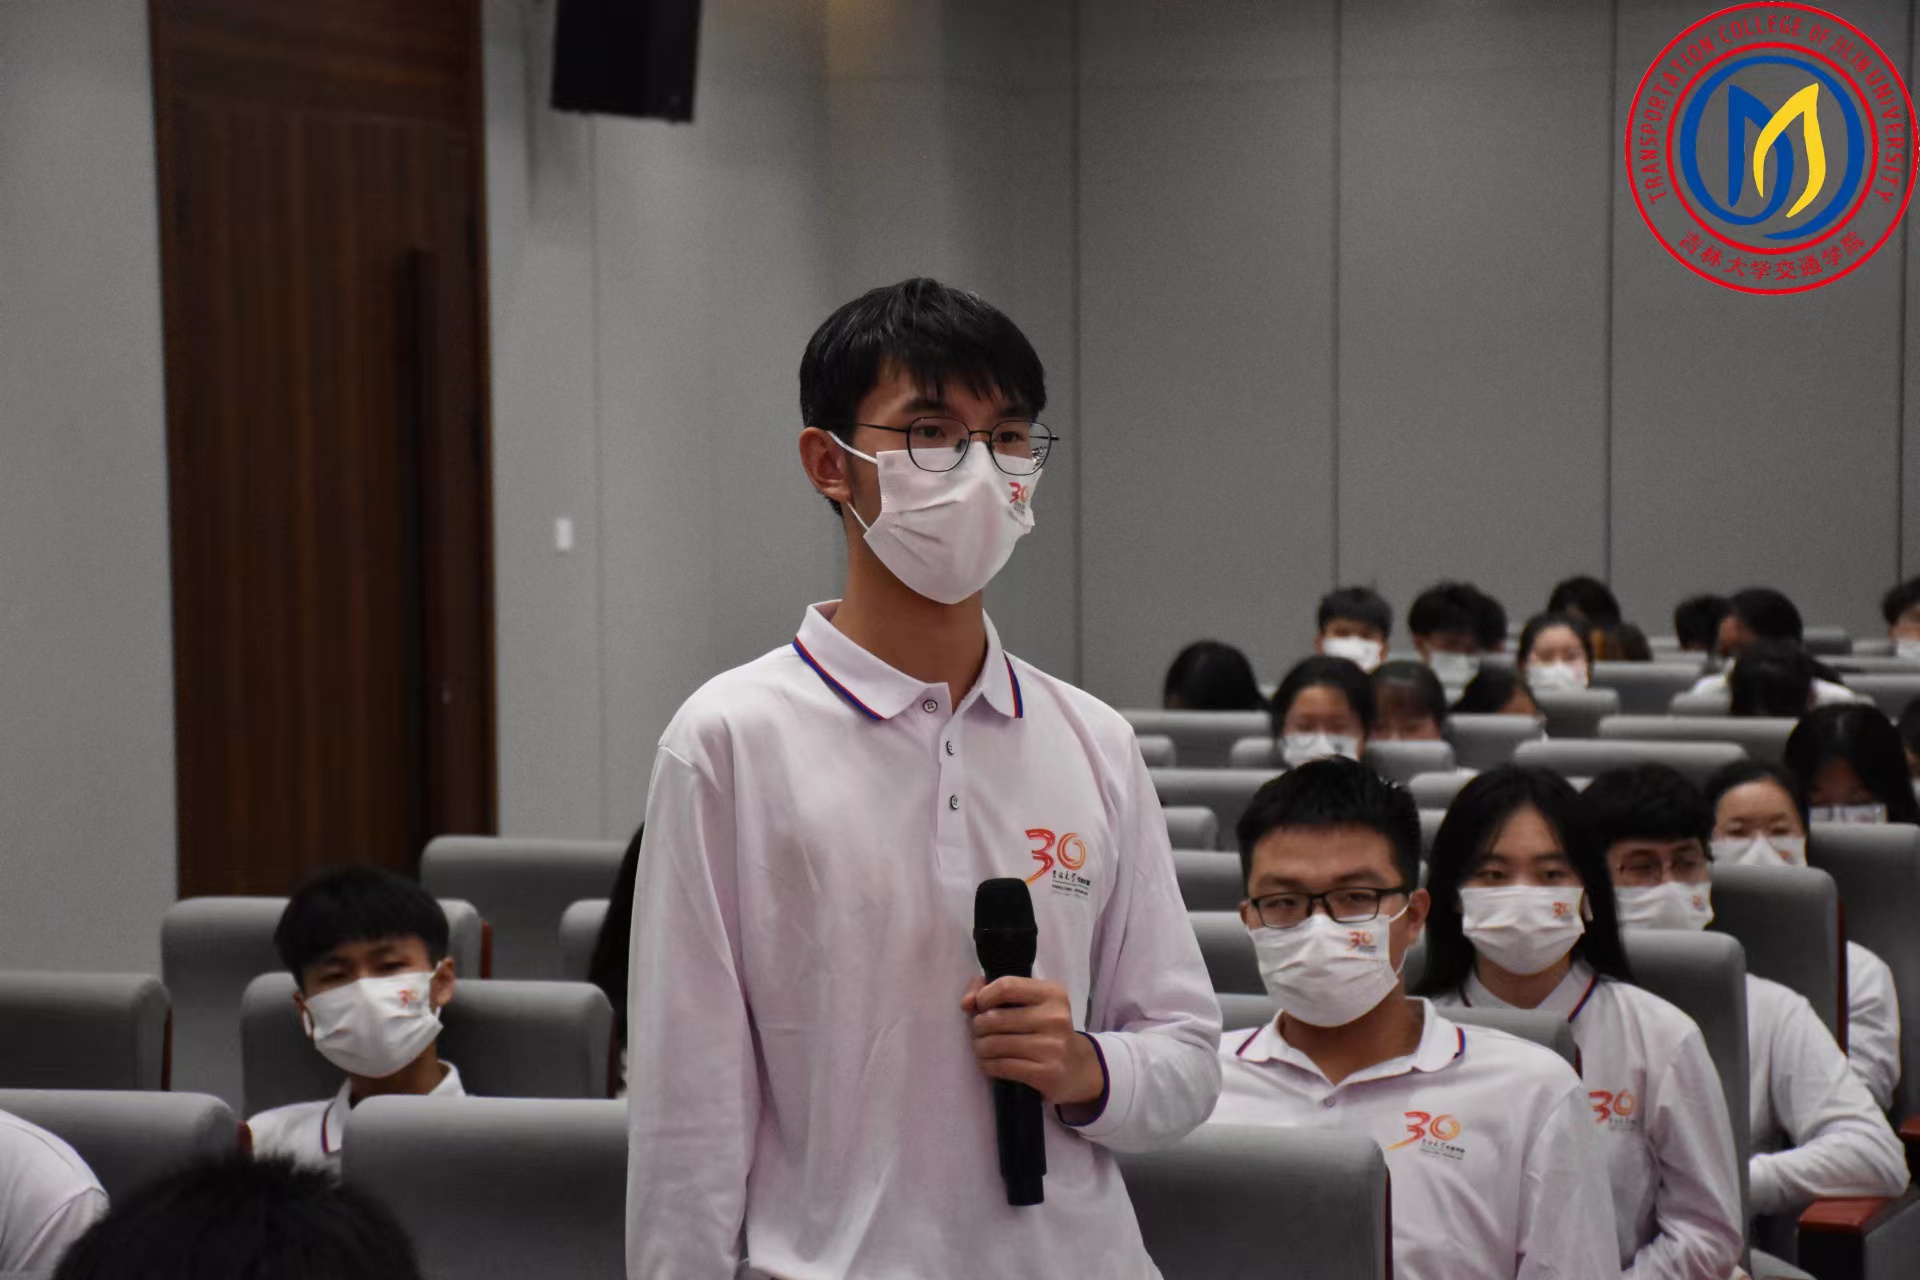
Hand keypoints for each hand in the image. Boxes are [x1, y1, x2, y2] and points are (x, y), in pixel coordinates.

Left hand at [961, 976, 1105, 1111]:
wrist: (1078, 1068)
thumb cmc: (1045, 1029)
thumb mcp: (1031, 1002)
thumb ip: (994, 990)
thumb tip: (966, 1003)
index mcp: (1053, 994)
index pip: (1006, 986)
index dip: (984, 996)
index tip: (980, 1006)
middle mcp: (1055, 1018)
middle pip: (995, 1018)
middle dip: (977, 1026)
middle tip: (980, 1032)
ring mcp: (1053, 1047)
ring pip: (995, 1044)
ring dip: (980, 1048)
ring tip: (982, 1049)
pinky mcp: (1047, 1073)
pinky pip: (1002, 1066)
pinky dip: (988, 1065)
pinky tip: (990, 1064)